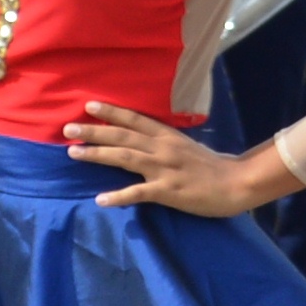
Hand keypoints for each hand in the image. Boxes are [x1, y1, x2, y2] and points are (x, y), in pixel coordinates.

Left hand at [67, 101, 284, 216]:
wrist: (237, 183)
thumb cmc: (213, 167)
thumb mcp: (187, 146)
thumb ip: (164, 142)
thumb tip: (142, 139)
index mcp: (167, 136)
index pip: (134, 119)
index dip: (111, 111)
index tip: (88, 105)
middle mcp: (162, 148)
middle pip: (122, 136)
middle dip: (94, 132)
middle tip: (67, 129)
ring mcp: (164, 169)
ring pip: (125, 158)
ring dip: (97, 155)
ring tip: (73, 154)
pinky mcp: (168, 191)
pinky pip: (139, 193)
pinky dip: (119, 196)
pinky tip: (100, 199)